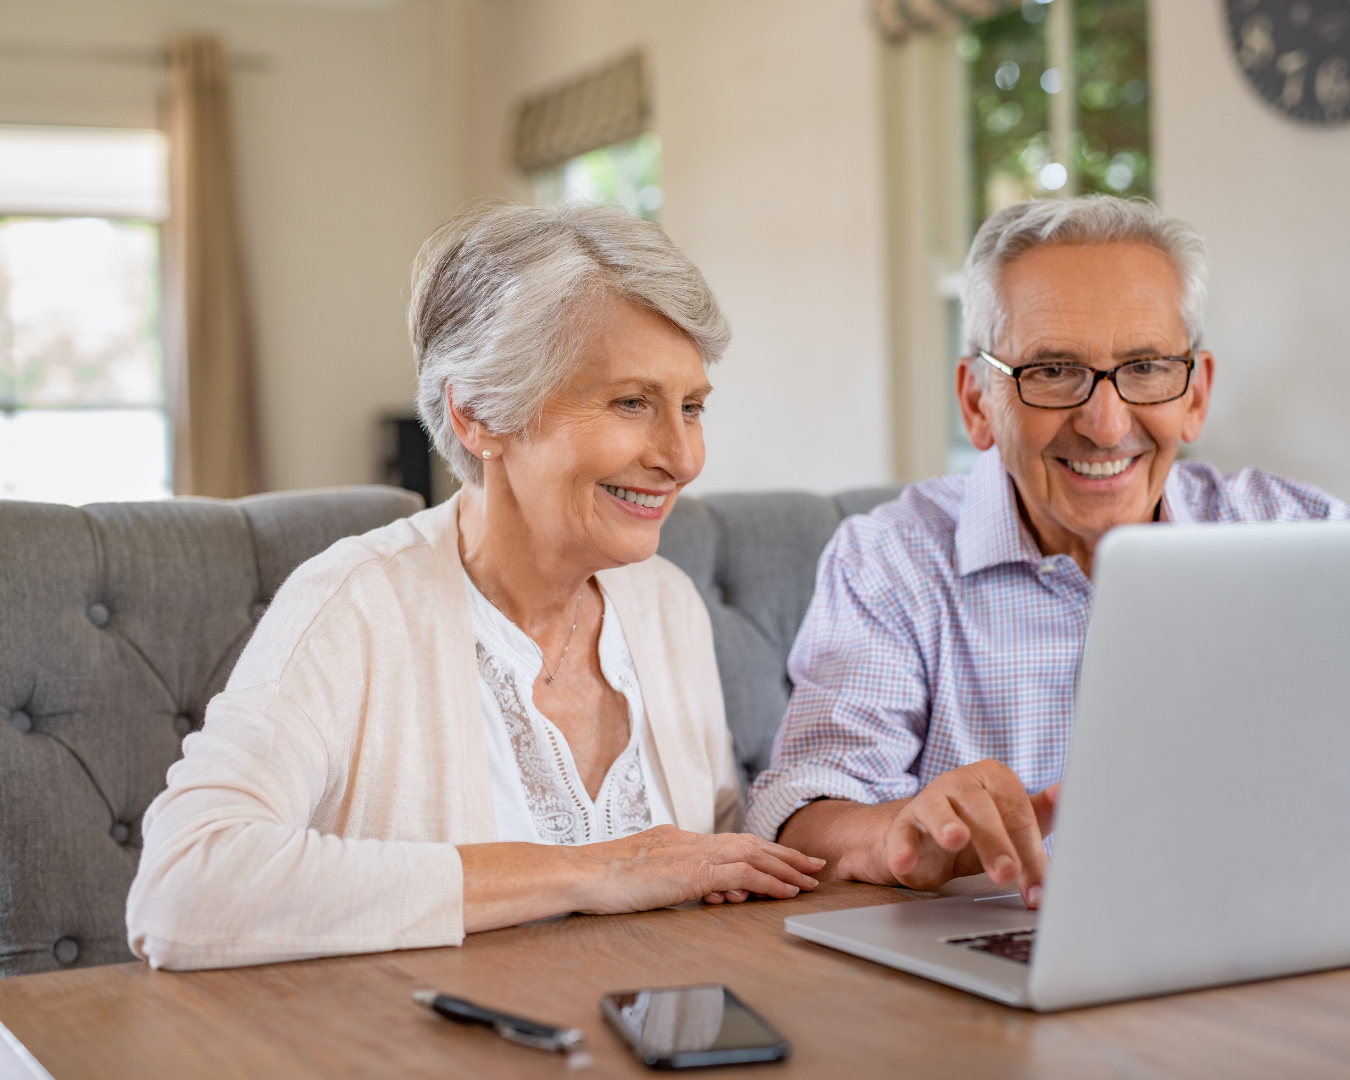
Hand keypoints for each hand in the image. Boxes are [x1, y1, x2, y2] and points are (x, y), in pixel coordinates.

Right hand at [574, 825, 824, 914]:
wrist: (582, 874)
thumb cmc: (603, 880)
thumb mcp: (645, 876)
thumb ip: (675, 878)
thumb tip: (704, 890)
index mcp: (679, 839)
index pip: (730, 842)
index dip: (761, 850)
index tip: (783, 860)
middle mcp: (691, 840)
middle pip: (749, 843)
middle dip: (784, 855)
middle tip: (812, 865)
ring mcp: (693, 854)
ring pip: (753, 855)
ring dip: (785, 868)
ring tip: (809, 879)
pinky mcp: (693, 872)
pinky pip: (742, 875)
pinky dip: (768, 881)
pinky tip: (786, 891)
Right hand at [884, 760, 1058, 906]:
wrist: (925, 839)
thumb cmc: (978, 828)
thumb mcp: (1012, 823)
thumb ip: (1040, 813)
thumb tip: (1066, 794)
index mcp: (994, 777)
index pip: (1018, 810)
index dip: (1031, 850)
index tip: (1040, 886)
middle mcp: (960, 782)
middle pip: (981, 807)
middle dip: (997, 842)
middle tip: (1008, 874)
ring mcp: (928, 800)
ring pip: (938, 809)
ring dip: (947, 824)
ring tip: (955, 839)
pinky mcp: (902, 824)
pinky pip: (901, 833)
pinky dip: (901, 849)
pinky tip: (904, 863)